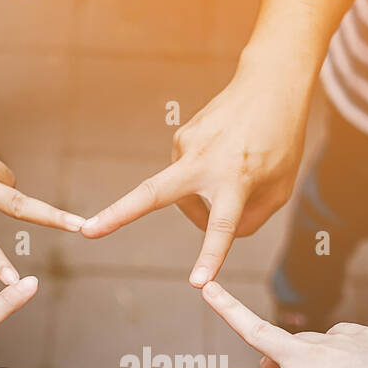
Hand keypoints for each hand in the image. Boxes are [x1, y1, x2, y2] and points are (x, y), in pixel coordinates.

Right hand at [79, 55, 310, 286]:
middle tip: (87, 231)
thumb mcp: (280, 188)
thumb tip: (215, 234)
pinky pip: (187, 178)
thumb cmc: (280, 141)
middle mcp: (205, 161)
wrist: (269, 84)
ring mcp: (186, 146)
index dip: (210, 255)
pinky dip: (203, 183)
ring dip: (201, 205)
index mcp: (237, 178)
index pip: (222, 225)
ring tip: (235, 183)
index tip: (198, 283)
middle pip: (152, 192)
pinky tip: (223, 162)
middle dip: (118, 213)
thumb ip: (251, 220)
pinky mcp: (180, 138)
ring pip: (181, 196)